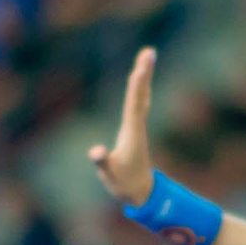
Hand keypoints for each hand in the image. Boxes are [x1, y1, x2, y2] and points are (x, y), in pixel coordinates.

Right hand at [87, 47, 158, 208]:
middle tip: (149, 51)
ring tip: (147, 57)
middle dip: (144, 73)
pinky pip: (139, 102)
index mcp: (132, 133)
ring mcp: (137, 126)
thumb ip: (103, 162)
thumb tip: (96, 152)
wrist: (141, 193)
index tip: (139, 70)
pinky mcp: (135, 129)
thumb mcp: (110, 175)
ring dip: (144, 76)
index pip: (134, 106)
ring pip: (142, 96)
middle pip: (141, 94)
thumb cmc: (123, 184)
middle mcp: (137, 126)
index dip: (136, 88)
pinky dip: (140, 88)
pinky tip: (141, 79)